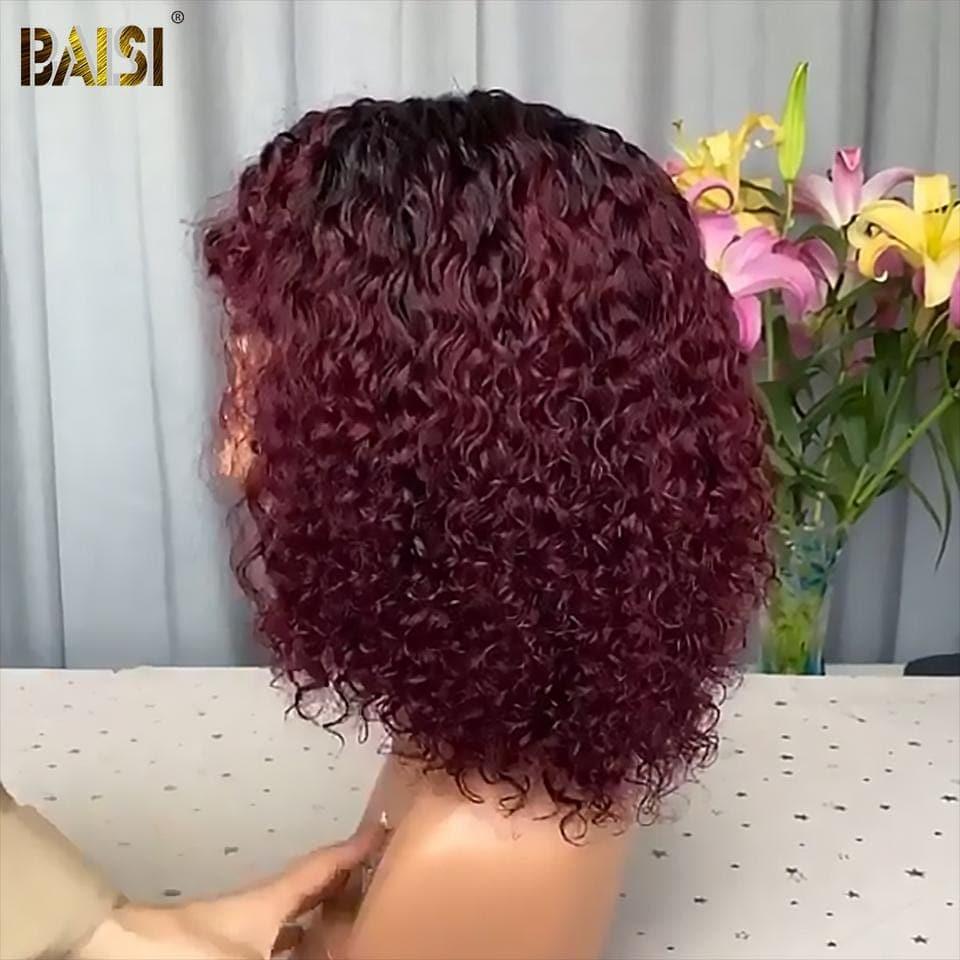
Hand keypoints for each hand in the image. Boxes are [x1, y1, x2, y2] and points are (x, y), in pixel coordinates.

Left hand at [71, 823, 384, 959]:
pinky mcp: (215, 948)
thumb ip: (299, 951)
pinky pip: (268, 940)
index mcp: (271, 899)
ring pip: (286, 920)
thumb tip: (341, 948)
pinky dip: (291, 942)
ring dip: (316, 921)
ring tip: (344, 926)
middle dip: (341, 886)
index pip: (322, 865)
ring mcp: (234, 930)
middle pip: (308, 891)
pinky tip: (297, 954)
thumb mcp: (253, 954)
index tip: (381, 831)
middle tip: (373, 885)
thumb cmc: (190, 949)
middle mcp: (257, 909)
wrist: (121, 952)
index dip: (354, 849)